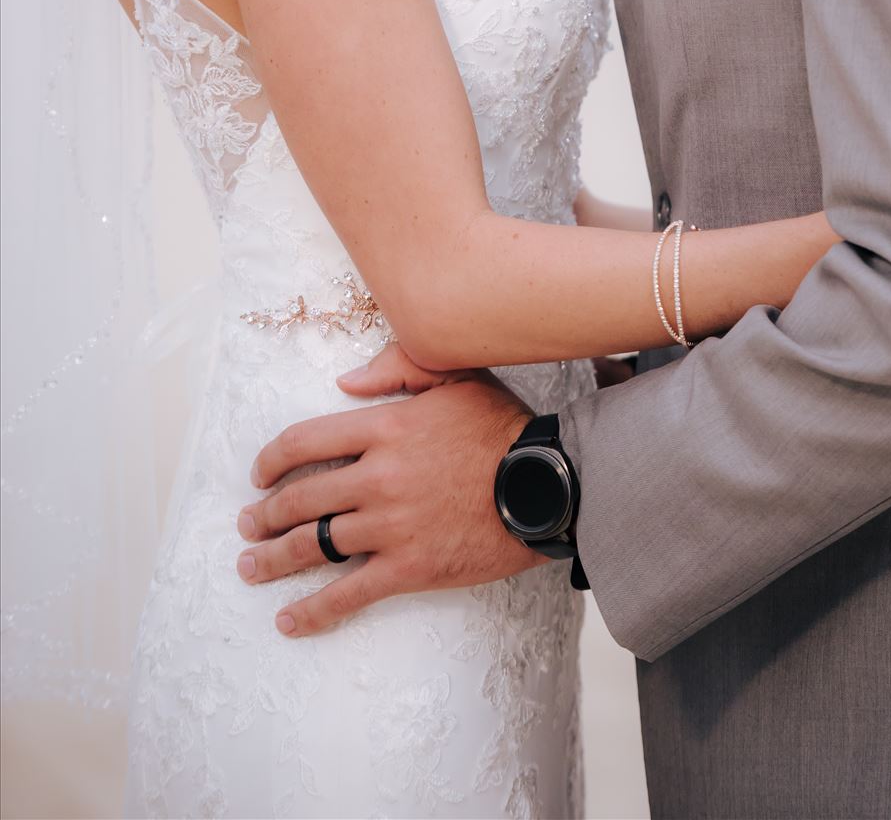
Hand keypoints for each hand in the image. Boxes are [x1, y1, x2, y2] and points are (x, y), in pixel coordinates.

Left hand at [237, 372, 538, 636]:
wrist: (546, 485)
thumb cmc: (503, 427)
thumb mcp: (455, 375)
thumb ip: (397, 366)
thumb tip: (344, 382)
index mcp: (384, 427)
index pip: (304, 441)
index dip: (271, 460)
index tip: (258, 475)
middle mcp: (377, 476)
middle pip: (301, 498)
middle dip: (264, 515)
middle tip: (248, 525)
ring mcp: (390, 526)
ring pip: (314, 545)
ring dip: (273, 559)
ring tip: (251, 567)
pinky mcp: (408, 568)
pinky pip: (348, 594)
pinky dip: (313, 610)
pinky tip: (288, 620)